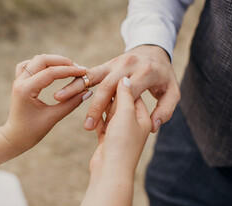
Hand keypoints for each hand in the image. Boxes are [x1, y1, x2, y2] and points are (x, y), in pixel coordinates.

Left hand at [1, 54, 90, 151]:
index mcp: (26, 90)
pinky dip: (42, 64)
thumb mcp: (53, 117)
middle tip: (78, 69)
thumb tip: (88, 91)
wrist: (15, 137)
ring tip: (69, 68)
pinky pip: (30, 65)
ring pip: (37, 60)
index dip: (69, 70)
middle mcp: (20, 81)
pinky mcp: (20, 82)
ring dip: (54, 61)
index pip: (50, 72)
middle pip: (43, 60)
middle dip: (62, 62)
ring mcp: (18, 80)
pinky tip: (52, 69)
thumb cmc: (32, 132)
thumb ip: (71, 103)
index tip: (84, 72)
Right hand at [53, 45, 179, 132]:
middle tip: (87, 125)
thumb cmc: (164, 77)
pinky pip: (89, 73)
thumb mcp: (173, 93)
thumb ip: (165, 110)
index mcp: (145, 73)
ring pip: (94, 77)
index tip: (108, 129)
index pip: (128, 95)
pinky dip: (76, 81)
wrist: (154, 50)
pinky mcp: (106, 64)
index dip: (118, 112)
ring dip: (76, 88)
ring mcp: (115, 63)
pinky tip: (63, 90)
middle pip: (108, 86)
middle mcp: (128, 65)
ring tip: (59, 98)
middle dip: (96, 107)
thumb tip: (155, 126)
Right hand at [90, 77, 151, 176]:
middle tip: (102, 90)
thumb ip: (126, 96)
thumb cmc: (123, 143)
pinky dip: (96, 118)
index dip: (122, 86)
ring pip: (109, 112)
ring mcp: (119, 131)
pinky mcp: (107, 138)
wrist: (111, 172)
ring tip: (93, 97)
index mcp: (143, 117)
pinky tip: (90, 112)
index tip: (113, 81)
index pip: (134, 93)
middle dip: (110, 97)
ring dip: (101, 106)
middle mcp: (132, 124)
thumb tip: (124, 80)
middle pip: (120, 102)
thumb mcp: (126, 115)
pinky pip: (101, 123)